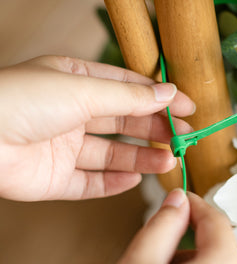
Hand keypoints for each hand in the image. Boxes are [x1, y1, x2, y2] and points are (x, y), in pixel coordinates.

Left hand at [0, 56, 194, 200]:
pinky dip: (113, 183)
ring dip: (141, 158)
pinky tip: (135, 179)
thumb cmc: (21, 100)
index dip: (159, 97)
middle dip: (154, 129)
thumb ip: (128, 97)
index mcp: (75, 80)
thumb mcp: (83, 89)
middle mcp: (70, 112)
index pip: (127, 87)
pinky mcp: (54, 179)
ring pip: (112, 154)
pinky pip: (90, 182)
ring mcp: (62, 146)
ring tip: (169, 162)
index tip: (188, 107)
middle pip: (123, 121)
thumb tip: (168, 94)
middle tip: (183, 138)